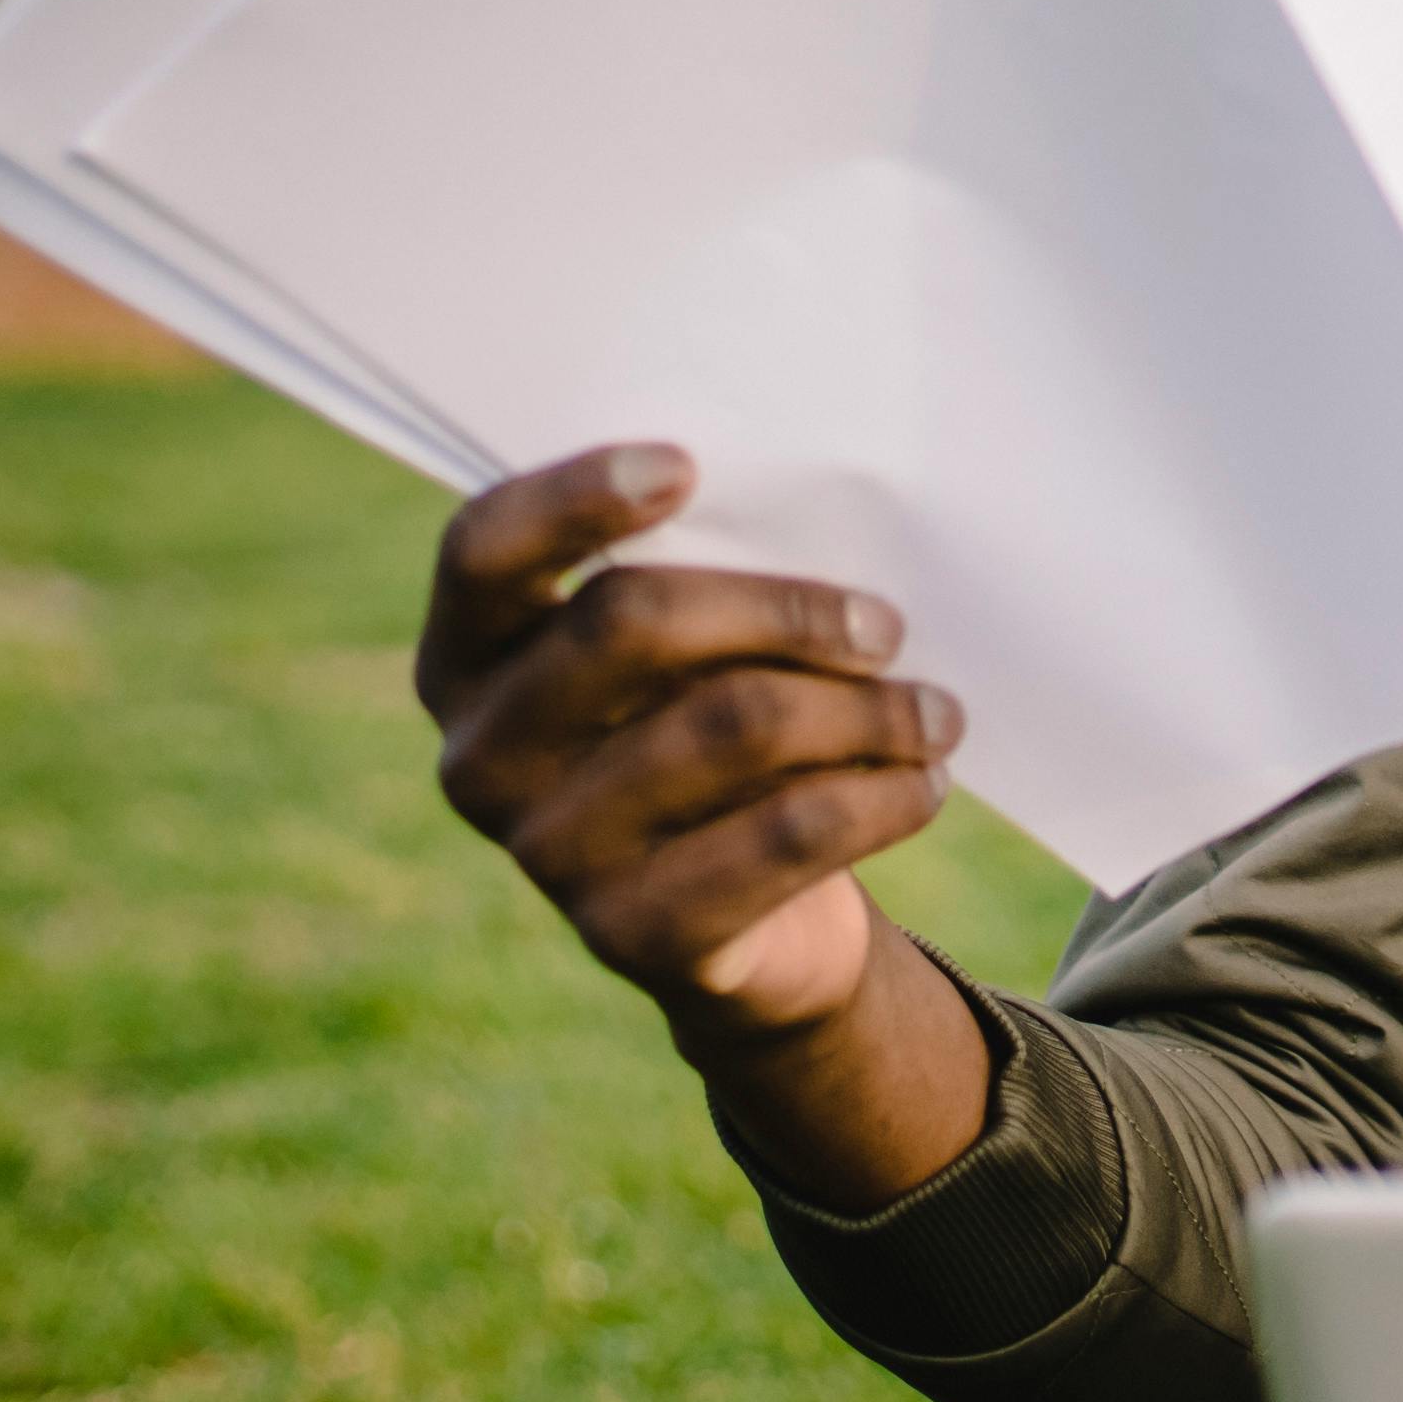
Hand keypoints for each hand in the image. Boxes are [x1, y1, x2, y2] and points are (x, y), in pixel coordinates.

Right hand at [419, 443, 952, 1046]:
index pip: (482, 551)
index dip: (573, 499)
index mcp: (466, 658)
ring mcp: (547, 852)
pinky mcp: (631, 935)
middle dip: (787, 610)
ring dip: (868, 711)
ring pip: (736, 725)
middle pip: (631, 623)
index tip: (686, 467)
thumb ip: (697, 585)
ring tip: (936, 714)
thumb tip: (819, 522)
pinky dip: (881, 796)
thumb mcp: (685, 656)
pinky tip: (925, 784)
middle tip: (887, 626)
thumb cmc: (710, 732)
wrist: (742, 929)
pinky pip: (787, 832)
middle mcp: (481, 756)